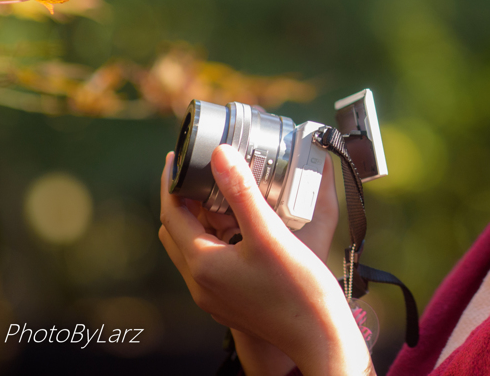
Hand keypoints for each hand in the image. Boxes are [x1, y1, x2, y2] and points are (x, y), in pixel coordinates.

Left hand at [159, 146, 373, 375]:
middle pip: (175, 232)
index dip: (171, 182)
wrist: (318, 334)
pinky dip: (214, 239)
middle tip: (198, 173)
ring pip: (191, 249)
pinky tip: (241, 228)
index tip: (178, 158)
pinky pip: (209, 264)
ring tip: (221, 195)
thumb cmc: (297, 288)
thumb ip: (242, 192)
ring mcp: (214, 297)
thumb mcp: (269, 233)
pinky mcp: (230, 302)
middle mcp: (201, 284)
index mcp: (203, 264)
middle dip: (181, 200)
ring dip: (198, 221)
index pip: (171, 214)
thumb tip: (221, 155)